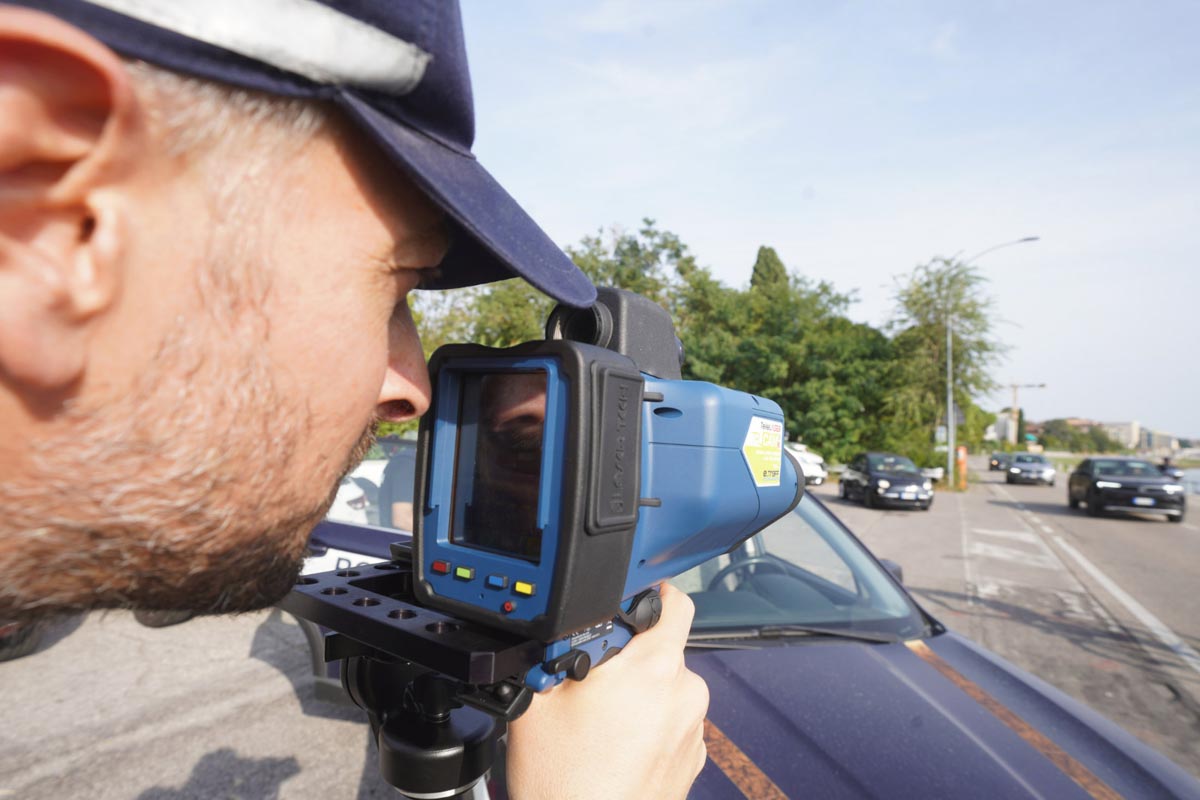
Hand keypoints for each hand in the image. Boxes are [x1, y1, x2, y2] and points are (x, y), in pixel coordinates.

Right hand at [506, 583, 708, 799]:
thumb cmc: (564, 783)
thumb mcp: (539, 700)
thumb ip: (556, 652)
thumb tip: (558, 630)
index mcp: (656, 667)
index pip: (674, 602)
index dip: (647, 595)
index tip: (626, 604)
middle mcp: (686, 693)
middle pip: (662, 650)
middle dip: (627, 658)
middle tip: (589, 683)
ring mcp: (694, 730)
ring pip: (665, 689)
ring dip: (637, 695)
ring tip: (597, 725)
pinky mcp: (692, 760)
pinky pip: (670, 723)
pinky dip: (647, 726)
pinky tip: (613, 748)